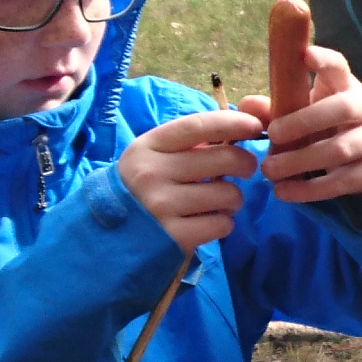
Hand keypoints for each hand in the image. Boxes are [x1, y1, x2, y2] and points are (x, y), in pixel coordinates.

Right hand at [116, 109, 266, 250]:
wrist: (107, 238)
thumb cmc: (139, 190)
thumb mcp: (151, 158)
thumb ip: (187, 145)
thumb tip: (236, 130)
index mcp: (147, 147)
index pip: (198, 125)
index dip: (232, 123)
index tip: (254, 126)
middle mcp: (152, 173)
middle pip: (224, 158)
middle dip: (245, 163)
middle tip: (246, 169)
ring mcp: (162, 206)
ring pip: (228, 193)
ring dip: (233, 198)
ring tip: (220, 201)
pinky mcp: (174, 237)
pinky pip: (222, 224)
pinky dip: (223, 223)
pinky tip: (208, 222)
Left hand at [244, 49, 361, 203]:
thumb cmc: (327, 122)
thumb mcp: (305, 109)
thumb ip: (276, 106)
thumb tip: (247, 106)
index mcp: (347, 85)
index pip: (339, 66)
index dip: (324, 61)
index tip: (305, 55)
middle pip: (342, 108)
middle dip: (304, 121)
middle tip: (272, 135)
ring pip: (341, 149)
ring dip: (301, 161)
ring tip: (269, 171)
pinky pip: (344, 182)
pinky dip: (310, 190)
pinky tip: (284, 192)